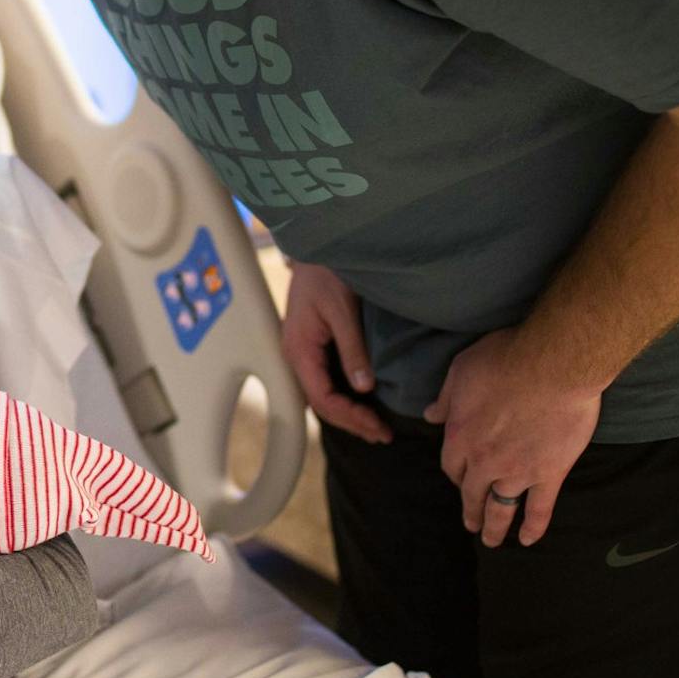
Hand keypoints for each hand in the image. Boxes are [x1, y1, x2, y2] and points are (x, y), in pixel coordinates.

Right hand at [280, 261, 392, 443]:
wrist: (318, 243)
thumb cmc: (327, 270)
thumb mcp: (342, 308)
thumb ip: (352, 348)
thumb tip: (364, 387)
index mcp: (299, 349)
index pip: (322, 398)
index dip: (351, 418)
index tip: (378, 427)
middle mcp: (296, 354)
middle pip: (320, 403)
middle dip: (351, 422)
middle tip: (382, 434)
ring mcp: (302, 350)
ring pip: (321, 393)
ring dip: (347, 413)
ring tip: (374, 426)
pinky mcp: (312, 344)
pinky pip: (325, 379)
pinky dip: (343, 396)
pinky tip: (362, 401)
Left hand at [423, 327, 602, 546]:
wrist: (554, 364)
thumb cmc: (506, 359)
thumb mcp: (462, 370)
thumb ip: (446, 398)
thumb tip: (430, 415)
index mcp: (460, 436)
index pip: (451, 466)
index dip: (455, 473)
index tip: (460, 477)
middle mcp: (484, 461)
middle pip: (472, 493)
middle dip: (470, 510)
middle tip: (471, 523)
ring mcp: (518, 471)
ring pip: (501, 507)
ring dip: (494, 527)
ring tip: (491, 540)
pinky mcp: (550, 473)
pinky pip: (539, 508)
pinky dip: (533, 527)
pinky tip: (528, 540)